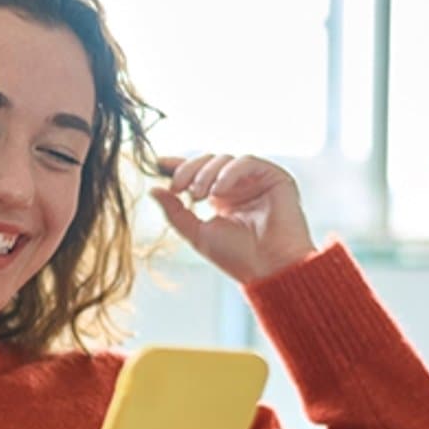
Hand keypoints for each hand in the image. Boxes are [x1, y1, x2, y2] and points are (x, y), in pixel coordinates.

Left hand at [151, 154, 316, 282]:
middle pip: (209, 161)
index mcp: (221, 197)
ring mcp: (256, 181)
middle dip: (189, 170)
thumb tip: (153, 190)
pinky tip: (219, 191)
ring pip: (225, 159)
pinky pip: (247, 161)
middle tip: (178, 188)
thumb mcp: (197, 233)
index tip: (158, 163)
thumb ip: (175, 212)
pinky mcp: (275, 177)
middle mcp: (239, 186)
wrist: (269, 269)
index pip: (198, 172)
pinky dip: (228, 172)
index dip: (179, 165)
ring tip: (199, 196)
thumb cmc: (237, 257)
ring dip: (206, 173)